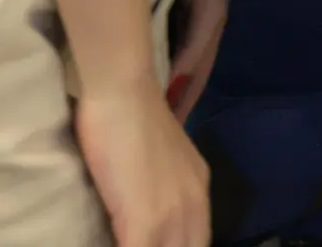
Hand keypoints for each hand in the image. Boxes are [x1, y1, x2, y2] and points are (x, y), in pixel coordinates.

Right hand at [75, 78, 210, 246]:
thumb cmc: (129, 114)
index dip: (177, 244)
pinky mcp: (147, 222)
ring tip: (127, 242)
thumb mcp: (160, 157)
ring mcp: (173, 216)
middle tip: (138, 241)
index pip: (198, 240)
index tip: (155, 239)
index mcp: (198, 190)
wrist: (122, 89)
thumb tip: (146, 202)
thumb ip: (162, 188)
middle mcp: (195, 205)